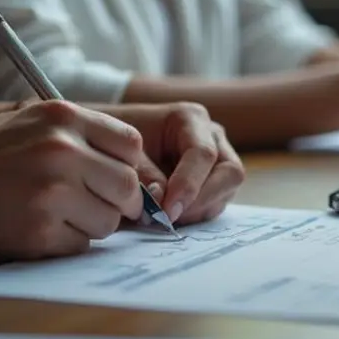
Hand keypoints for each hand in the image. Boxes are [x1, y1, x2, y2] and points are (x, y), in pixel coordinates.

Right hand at [0, 100, 147, 258]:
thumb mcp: (26, 123)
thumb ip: (78, 137)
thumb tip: (135, 169)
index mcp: (62, 117)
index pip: (131, 145)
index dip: (127, 168)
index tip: (112, 181)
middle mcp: (62, 149)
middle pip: (129, 187)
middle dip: (119, 204)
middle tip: (93, 209)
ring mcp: (52, 191)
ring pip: (109, 222)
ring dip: (89, 226)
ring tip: (52, 216)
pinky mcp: (39, 230)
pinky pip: (80, 246)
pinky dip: (64, 244)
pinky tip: (32, 229)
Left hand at [99, 102, 245, 224]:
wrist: (109, 142)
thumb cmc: (116, 141)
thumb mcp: (123, 153)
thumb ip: (143, 176)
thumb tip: (160, 202)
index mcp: (190, 118)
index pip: (203, 154)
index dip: (188, 185)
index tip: (166, 211)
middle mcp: (211, 137)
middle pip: (229, 173)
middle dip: (200, 201)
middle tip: (168, 219)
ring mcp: (217, 160)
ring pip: (225, 192)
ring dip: (197, 211)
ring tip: (163, 217)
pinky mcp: (213, 182)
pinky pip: (216, 203)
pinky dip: (194, 215)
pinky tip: (168, 215)